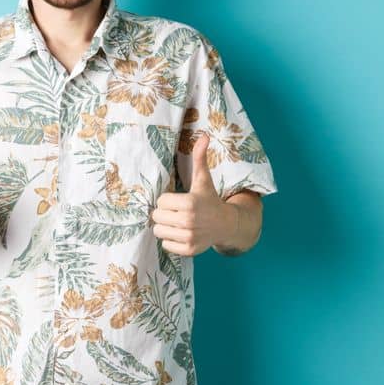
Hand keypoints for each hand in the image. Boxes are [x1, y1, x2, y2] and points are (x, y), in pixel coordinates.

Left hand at [152, 133, 237, 255]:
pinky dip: (171, 240)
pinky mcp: (189, 250)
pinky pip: (166, 245)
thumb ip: (199, 157)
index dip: (168, 200)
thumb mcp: (203, 179)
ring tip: (179, 222)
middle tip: (177, 212)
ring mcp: (189, 237)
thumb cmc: (209, 198)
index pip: (160, 201)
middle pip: (156, 217)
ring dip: (166, 227)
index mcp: (189, 203)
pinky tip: (182, 233)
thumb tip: (204, 135)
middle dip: (164, 213)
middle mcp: (189, 221)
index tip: (179, 200)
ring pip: (158, 231)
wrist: (227, 224)